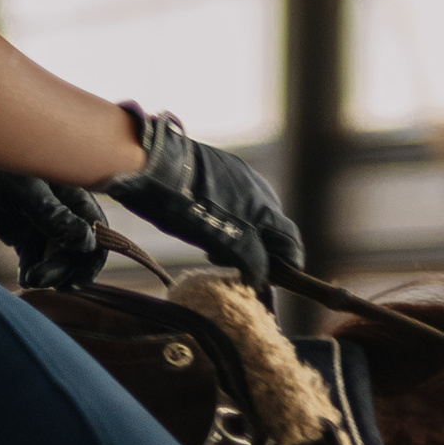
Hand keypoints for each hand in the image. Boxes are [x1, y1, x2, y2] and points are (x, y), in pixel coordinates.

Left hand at [0, 143, 109, 290]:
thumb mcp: (24, 190)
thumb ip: (54, 216)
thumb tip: (88, 242)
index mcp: (72, 192)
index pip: (97, 230)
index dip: (93, 257)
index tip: (76, 277)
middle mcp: (62, 208)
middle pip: (79, 249)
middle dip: (66, 269)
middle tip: (43, 280)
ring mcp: (41, 221)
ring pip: (57, 257)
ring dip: (50, 273)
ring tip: (31, 280)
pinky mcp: (21, 232)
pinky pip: (36, 257)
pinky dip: (34, 270)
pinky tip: (24, 277)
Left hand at [106, 107, 303, 290]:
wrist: (153, 164)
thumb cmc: (189, 207)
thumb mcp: (224, 241)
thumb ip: (251, 259)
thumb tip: (262, 276)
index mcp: (265, 206)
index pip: (290, 240)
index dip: (289, 263)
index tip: (278, 280)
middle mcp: (258, 187)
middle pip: (270, 227)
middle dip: (261, 251)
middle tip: (237, 267)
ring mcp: (237, 174)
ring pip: (250, 214)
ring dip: (241, 236)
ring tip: (215, 250)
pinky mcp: (218, 167)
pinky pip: (232, 199)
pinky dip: (227, 218)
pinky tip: (204, 225)